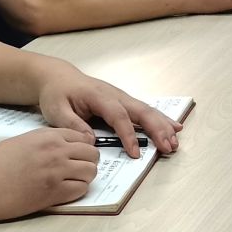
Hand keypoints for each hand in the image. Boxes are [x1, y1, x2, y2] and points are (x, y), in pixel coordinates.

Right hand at [0, 127, 97, 218]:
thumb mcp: (21, 142)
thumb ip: (44, 143)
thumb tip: (62, 150)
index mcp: (47, 136)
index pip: (83, 137)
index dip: (83, 148)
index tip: (78, 156)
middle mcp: (55, 150)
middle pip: (92, 154)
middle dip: (88, 162)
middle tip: (76, 171)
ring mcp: (55, 172)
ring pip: (90, 172)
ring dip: (84, 178)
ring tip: (70, 183)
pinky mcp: (51, 193)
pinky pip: (80, 190)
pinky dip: (76, 192)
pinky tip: (63, 193)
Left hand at [35, 70, 182, 157]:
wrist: (59, 78)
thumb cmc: (57, 94)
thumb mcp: (57, 111)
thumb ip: (73, 126)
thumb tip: (92, 141)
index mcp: (99, 96)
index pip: (118, 116)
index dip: (128, 134)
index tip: (135, 152)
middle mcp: (115, 95)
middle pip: (140, 111)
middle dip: (157, 129)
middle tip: (168, 146)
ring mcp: (122, 97)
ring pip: (147, 110)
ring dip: (163, 125)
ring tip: (175, 141)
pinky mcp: (124, 102)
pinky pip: (145, 110)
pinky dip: (160, 119)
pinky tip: (174, 126)